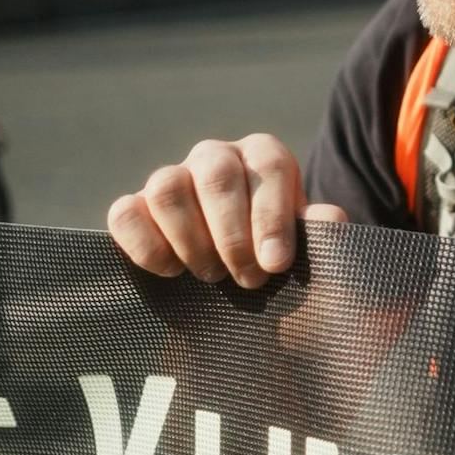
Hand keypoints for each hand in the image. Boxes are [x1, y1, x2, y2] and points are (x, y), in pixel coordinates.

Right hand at [106, 136, 347, 287]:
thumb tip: (329, 220)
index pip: (269, 166)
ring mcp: (172, 179)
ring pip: (168, 187)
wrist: (242, 297)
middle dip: (233, 235)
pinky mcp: (135, 209)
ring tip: (210, 277)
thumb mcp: (310, 257)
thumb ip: (322, 238)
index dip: (272, 216)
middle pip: (217, 174)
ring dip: (191, 240)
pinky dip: (145, 246)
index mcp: (264, 158)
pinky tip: (170, 272)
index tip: (276, 264)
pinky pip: (125, 213)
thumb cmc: (280, 269)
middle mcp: (216, 158)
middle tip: (246, 279)